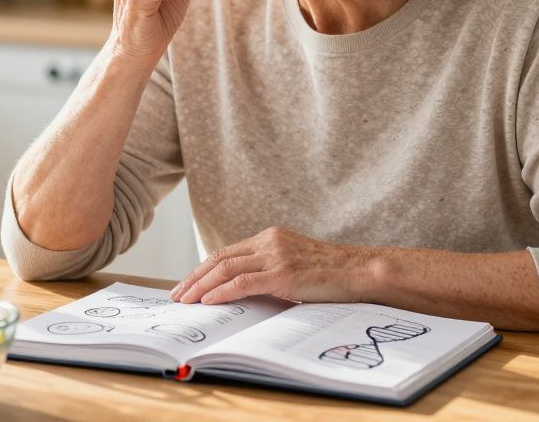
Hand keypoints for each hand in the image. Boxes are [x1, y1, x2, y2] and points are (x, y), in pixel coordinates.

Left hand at [169, 227, 374, 304]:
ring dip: (200, 286)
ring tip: (185, 301)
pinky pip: (243, 282)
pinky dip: (222, 292)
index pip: (227, 252)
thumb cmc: (332, 274)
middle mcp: (269, 241)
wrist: (362, 271)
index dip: (203, 269)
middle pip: (219, 258)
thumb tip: (244, 293)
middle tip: (177, 295)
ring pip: (226, 269)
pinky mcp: (283, 274)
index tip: (188, 284)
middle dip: (194, 278)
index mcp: (270, 237)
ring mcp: (276, 256)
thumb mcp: (295, 265)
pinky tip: (208, 301)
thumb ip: (270, 272)